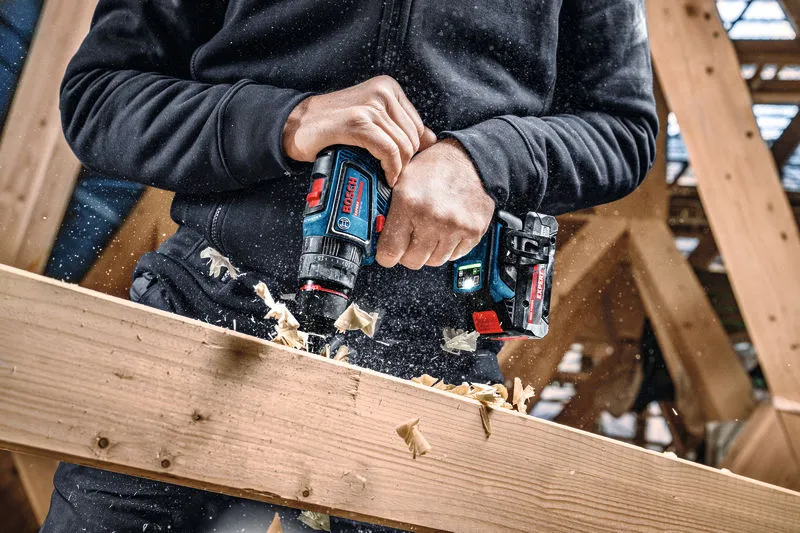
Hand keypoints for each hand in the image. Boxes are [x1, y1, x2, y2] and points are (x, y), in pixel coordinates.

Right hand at [282, 75, 436, 184]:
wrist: (297, 125)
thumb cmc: (334, 127)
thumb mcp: (371, 120)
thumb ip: (400, 126)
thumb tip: (432, 140)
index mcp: (389, 88)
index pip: (418, 126)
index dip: (412, 151)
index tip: (400, 165)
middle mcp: (382, 92)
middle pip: (413, 138)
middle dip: (405, 162)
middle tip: (391, 175)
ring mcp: (370, 105)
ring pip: (403, 146)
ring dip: (397, 168)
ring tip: (386, 177)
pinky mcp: (358, 122)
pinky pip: (388, 151)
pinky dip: (390, 168)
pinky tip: (384, 176)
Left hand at [376, 139, 494, 268]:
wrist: (470, 158)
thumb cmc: (433, 168)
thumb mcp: (402, 181)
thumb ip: (387, 210)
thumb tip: (373, 235)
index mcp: (409, 203)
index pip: (390, 251)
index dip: (386, 255)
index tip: (388, 254)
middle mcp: (432, 217)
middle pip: (413, 261)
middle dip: (408, 253)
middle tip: (410, 239)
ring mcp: (455, 226)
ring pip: (435, 261)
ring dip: (430, 251)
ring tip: (431, 230)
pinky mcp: (473, 231)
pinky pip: (455, 256)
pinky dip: (449, 248)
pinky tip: (447, 230)